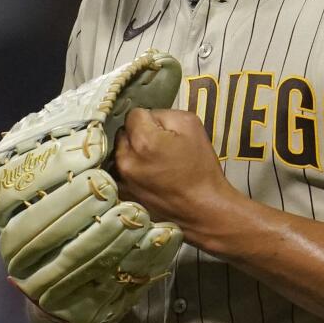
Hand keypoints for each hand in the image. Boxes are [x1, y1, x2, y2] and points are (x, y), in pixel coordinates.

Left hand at [114, 108, 238, 238]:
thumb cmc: (201, 167)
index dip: (150, 119)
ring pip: (120, 152)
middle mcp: (126, 159)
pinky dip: (132, 169)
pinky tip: (149, 175)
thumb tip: (149, 117)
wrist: (203, 208)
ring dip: (133, 152)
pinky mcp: (123, 193)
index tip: (163, 131)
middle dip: (139, 134)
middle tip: (159, 146)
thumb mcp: (191, 126)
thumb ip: (164, 114)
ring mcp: (122, 179)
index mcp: (143, 141)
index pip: (134, 114)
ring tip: (154, 162)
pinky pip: (121, 171)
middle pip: (124, 132)